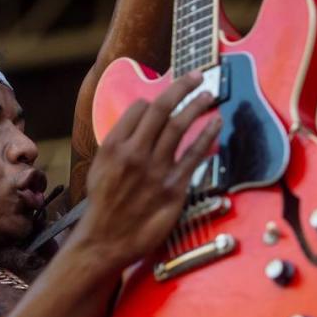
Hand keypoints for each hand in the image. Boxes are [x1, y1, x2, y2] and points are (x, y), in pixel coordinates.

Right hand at [74, 71, 221, 271]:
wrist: (106, 241)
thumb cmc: (103, 206)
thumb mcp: (100, 168)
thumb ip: (118, 144)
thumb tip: (138, 122)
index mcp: (114, 146)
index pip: (139, 108)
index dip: (153, 100)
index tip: (165, 100)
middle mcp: (135, 153)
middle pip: (161, 109)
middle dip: (182, 87)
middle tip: (197, 76)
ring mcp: (156, 170)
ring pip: (179, 126)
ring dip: (197, 104)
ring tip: (209, 93)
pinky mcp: (174, 187)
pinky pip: (194, 155)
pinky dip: (207, 135)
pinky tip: (216, 122)